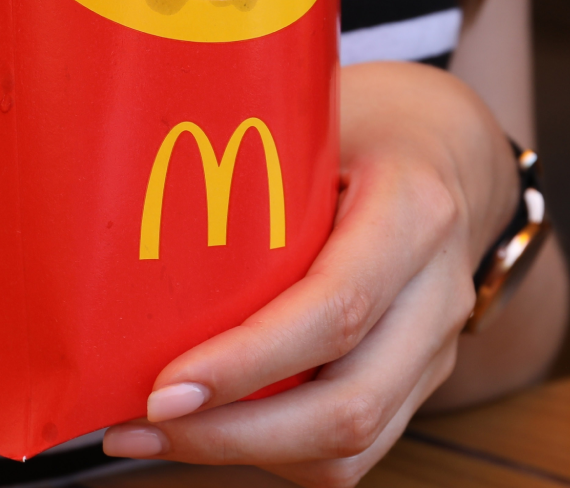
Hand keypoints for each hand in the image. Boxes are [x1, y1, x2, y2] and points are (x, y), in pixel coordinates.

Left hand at [100, 61, 525, 486]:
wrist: (449, 148)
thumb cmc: (363, 125)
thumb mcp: (315, 117)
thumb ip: (247, 162)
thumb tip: (119, 203)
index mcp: (413, 211)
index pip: (334, 308)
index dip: (247, 362)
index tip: (163, 388)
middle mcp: (436, 291)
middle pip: (348, 403)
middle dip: (233, 434)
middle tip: (139, 425)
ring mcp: (435, 346)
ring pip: (352, 443)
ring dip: (244, 452)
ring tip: (152, 432)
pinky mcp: (418, 381)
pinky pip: (353, 449)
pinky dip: (274, 451)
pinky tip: (209, 427)